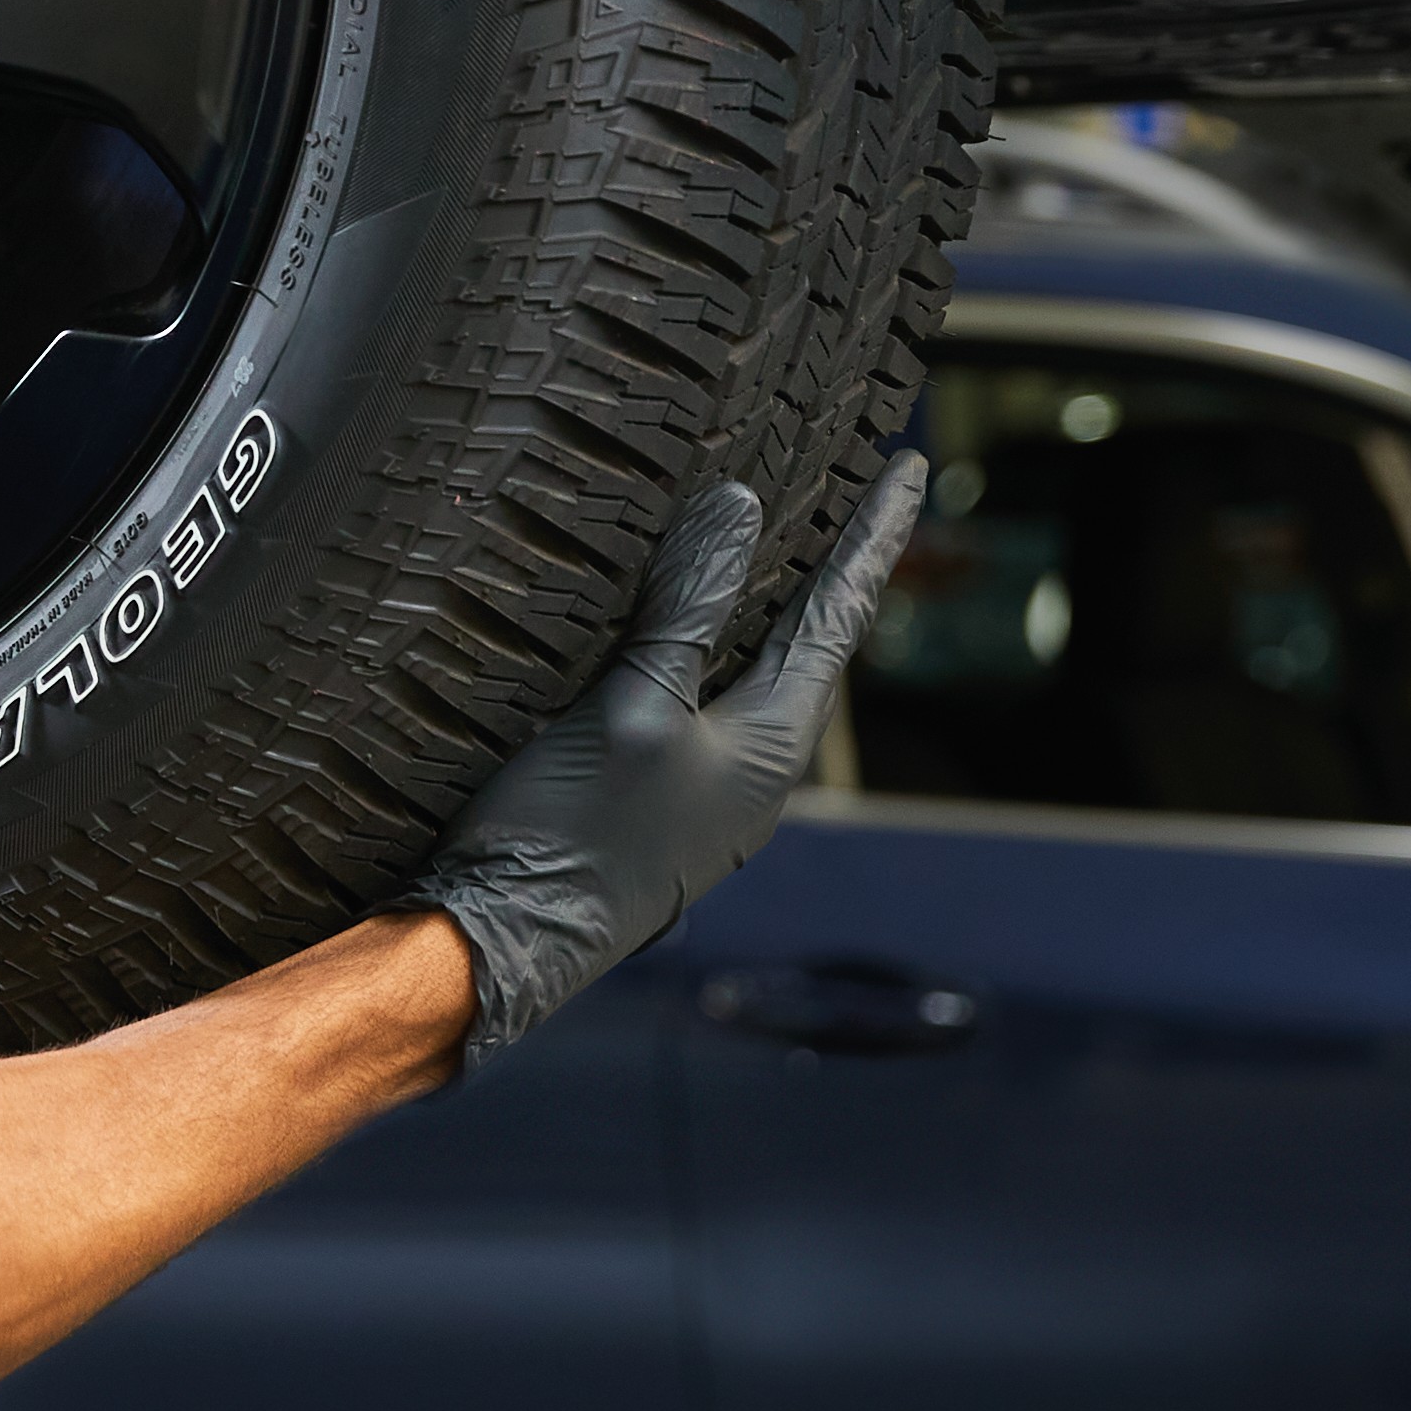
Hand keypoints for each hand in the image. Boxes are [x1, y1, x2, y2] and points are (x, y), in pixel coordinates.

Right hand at [418, 454, 928, 1061]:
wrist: (498, 947)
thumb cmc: (571, 833)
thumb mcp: (634, 708)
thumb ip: (687, 610)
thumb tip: (740, 507)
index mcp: (773, 745)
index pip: (840, 612)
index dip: (874, 532)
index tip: (912, 463)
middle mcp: (754, 770)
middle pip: (804, 639)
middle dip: (825, 562)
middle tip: (850, 485)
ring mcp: (703, 791)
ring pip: (747, 669)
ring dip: (760, 601)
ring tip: (770, 536)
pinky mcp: (649, 801)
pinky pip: (697, 697)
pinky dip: (702, 639)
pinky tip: (670, 620)